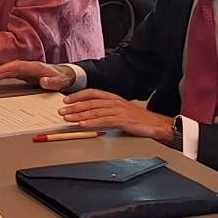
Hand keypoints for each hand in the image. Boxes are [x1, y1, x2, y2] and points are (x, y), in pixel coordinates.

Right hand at [0, 60, 71, 90]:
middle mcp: (29, 67)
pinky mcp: (24, 74)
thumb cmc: (62, 78)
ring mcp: (25, 70)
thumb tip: (43, 81)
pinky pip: (10, 75)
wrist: (65, 75)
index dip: (8, 68)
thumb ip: (52, 82)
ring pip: (8, 71)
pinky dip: (1, 76)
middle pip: (10, 68)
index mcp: (36, 67)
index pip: (19, 65)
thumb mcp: (60, 82)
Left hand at [58, 90, 176, 141]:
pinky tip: (83, 125)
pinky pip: (104, 120)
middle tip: (61, 111)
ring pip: (94, 111)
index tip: (66, 100)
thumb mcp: (119, 111)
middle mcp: (114, 101)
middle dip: (74, 107)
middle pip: (90, 102)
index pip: (92, 93)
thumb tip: (89, 114)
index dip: (77, 96)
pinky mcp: (122, 120)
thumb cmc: (138, 119)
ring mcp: (118, 110)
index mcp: (113, 97)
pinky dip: (91, 122)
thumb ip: (105, 111)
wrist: (156, 124)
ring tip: (68, 118)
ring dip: (79, 115)